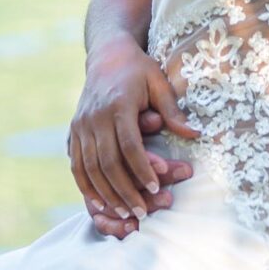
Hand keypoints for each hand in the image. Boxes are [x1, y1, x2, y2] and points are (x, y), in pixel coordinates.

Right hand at [69, 36, 197, 220]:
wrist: (107, 55)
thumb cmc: (139, 69)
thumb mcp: (159, 83)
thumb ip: (173, 112)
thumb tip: (195, 134)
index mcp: (118, 104)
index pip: (130, 145)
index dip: (143, 170)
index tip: (157, 189)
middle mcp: (95, 117)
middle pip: (108, 162)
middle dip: (125, 191)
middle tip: (143, 212)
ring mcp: (81, 125)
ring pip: (90, 168)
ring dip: (106, 194)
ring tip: (124, 214)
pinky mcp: (73, 131)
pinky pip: (76, 165)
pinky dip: (86, 186)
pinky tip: (98, 202)